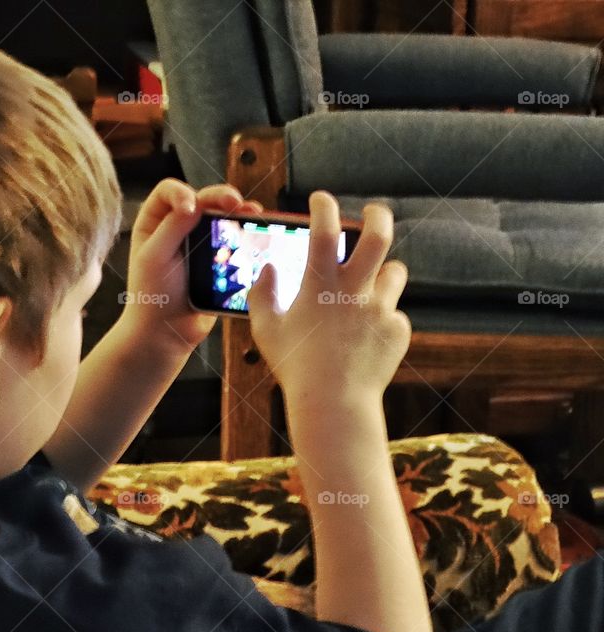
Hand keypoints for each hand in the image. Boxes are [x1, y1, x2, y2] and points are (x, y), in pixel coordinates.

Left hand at [121, 178, 262, 356]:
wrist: (166, 333)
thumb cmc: (152, 296)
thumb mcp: (154, 258)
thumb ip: (171, 227)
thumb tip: (195, 202)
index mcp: (154, 222)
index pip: (169, 191)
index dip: (183, 192)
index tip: (192, 208)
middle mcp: (177, 227)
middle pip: (202, 199)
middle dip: (221, 197)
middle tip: (235, 203)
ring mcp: (200, 244)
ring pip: (222, 218)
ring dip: (239, 212)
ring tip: (254, 213)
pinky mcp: (218, 260)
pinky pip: (234, 241)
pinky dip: (247, 233)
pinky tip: (257, 231)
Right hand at [248, 191, 409, 404]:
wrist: (334, 404)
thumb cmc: (294, 366)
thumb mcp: (265, 329)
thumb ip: (262, 294)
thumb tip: (267, 269)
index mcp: (320, 284)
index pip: (324, 228)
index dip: (324, 205)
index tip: (321, 199)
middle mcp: (355, 290)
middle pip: (379, 235)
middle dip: (378, 215)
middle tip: (373, 212)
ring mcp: (381, 309)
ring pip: (394, 273)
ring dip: (382, 276)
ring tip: (367, 292)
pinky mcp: (398, 330)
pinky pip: (394, 315)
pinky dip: (382, 321)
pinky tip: (365, 341)